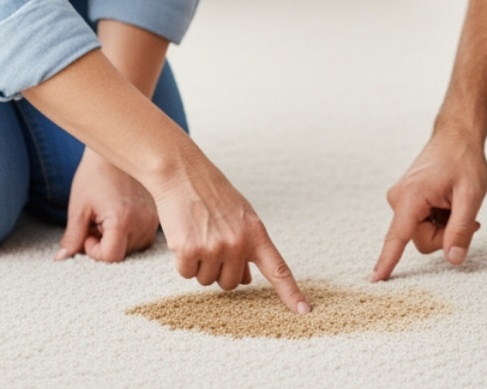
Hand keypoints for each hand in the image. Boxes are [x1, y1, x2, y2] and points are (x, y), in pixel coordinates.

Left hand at [55, 148, 158, 262]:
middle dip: (106, 244)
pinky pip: (143, 235)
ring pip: (134, 247)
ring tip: (108, 216)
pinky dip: (129, 231)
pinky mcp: (157, 214)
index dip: (94, 251)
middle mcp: (143, 221)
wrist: (116, 152)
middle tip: (97, 221)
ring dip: (118, 239)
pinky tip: (120, 213)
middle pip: (123, 254)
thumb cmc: (95, 175)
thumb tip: (61, 259)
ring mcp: (153, 217)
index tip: (89, 232)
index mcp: (123, 220)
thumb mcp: (79, 208)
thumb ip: (72, 238)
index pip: (111, 257)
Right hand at [151, 154, 309, 311]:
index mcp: (256, 234)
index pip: (278, 270)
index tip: (304, 311)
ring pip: (207, 281)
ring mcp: (214, 248)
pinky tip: (184, 237)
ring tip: (198, 235)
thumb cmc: (213, 195)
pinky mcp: (190, 251)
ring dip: (199, 265)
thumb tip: (247, 280)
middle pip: (231, 283)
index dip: (291, 293)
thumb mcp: (240, 216)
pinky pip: (186, 273)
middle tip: (212, 242)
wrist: (183, 175)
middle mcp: (238, 244)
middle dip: (220, 269)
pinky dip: (182, 261)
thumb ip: (247, 246)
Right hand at [371, 130, 486, 280]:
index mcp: (411, 197)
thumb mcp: (471, 196)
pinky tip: (448, 202)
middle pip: (421, 240)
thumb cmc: (464, 160)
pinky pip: (422, 223)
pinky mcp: (405, 200)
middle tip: (463, 211)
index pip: (398, 237)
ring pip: (422, 233)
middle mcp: (398, 199)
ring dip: (444, 224)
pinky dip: (439, 218)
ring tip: (455, 202)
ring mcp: (400, 199)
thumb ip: (461, 230)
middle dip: (445, 233)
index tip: (374, 281)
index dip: (387, 262)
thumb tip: (453, 260)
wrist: (457, 135)